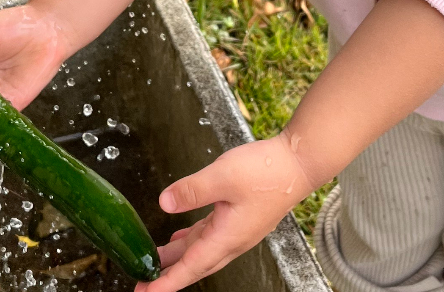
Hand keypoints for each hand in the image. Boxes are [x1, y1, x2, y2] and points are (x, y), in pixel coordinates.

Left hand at [136, 135, 311, 291]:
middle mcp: (233, 239)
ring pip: (201, 250)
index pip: (191, 267)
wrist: (299, 163)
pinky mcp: (240, 217)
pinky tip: (181, 237)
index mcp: (228, 237)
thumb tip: (164, 203)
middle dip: (169, 275)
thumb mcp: (223, 176)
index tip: (146, 291)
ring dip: (178, 257)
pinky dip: (192, 240)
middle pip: (195, 265)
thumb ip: (192, 191)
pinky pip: (209, 236)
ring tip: (155, 260)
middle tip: (145, 282)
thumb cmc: (269, 172)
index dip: (167, 281)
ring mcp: (237, 229)